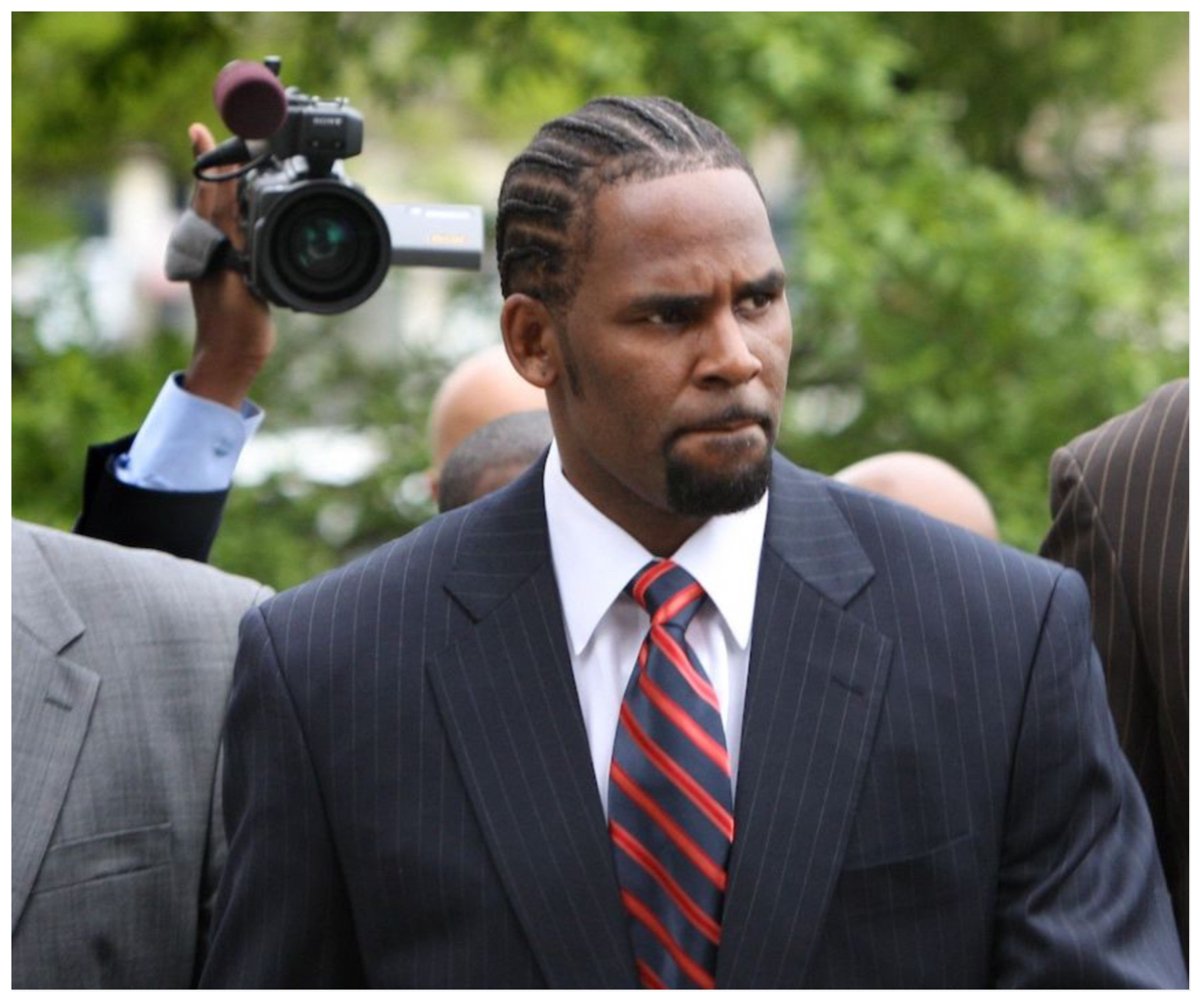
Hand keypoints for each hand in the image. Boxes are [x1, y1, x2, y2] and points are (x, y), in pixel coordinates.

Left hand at [182, 123, 275, 409]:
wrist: (230, 355)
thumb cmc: (236, 324)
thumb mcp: (241, 279)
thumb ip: (238, 240)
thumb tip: (235, 204)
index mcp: (210, 242)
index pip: (210, 191)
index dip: (210, 160)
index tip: (200, 131)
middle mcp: (208, 244)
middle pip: (208, 193)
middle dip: (210, 163)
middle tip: (203, 133)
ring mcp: (217, 256)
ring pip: (216, 209)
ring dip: (219, 183)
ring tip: (220, 159)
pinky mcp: (229, 269)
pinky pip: (229, 228)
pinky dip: (233, 210)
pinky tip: (241, 209)